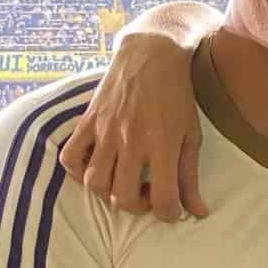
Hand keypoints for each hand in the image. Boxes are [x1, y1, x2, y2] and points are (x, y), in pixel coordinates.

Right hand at [59, 34, 205, 221]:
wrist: (151, 54)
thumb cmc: (177, 97)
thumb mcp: (192, 136)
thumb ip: (191, 176)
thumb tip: (198, 212)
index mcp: (163, 146)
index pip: (162, 201)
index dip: (169, 214)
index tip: (171, 207)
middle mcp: (131, 141)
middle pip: (122, 198)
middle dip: (137, 205)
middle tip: (146, 191)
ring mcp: (105, 130)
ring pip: (94, 183)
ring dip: (109, 192)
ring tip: (123, 180)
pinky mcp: (88, 120)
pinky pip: (69, 158)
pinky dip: (78, 172)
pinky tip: (97, 166)